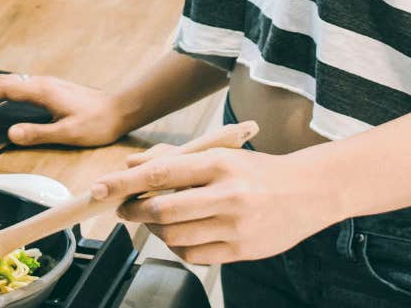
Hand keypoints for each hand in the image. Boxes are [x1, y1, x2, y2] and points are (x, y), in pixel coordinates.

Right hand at [0, 73, 131, 147]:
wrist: (120, 109)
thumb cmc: (98, 123)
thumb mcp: (68, 133)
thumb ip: (38, 133)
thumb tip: (10, 134)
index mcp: (42, 91)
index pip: (3, 89)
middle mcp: (42, 83)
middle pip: (4, 81)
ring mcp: (48, 84)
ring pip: (12, 81)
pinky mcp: (53, 88)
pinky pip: (21, 85)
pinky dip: (5, 91)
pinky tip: (5, 102)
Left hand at [90, 146, 343, 264]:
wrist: (309, 192)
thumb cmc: (258, 171)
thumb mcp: (219, 155)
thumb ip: (175, 161)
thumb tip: (131, 167)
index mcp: (218, 164)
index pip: (160, 173)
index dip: (124, 183)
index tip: (101, 189)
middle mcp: (227, 195)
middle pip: (162, 210)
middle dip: (133, 210)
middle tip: (123, 208)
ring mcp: (235, 226)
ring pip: (174, 236)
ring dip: (154, 230)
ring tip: (152, 221)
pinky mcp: (241, 250)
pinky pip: (193, 255)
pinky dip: (176, 247)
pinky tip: (176, 236)